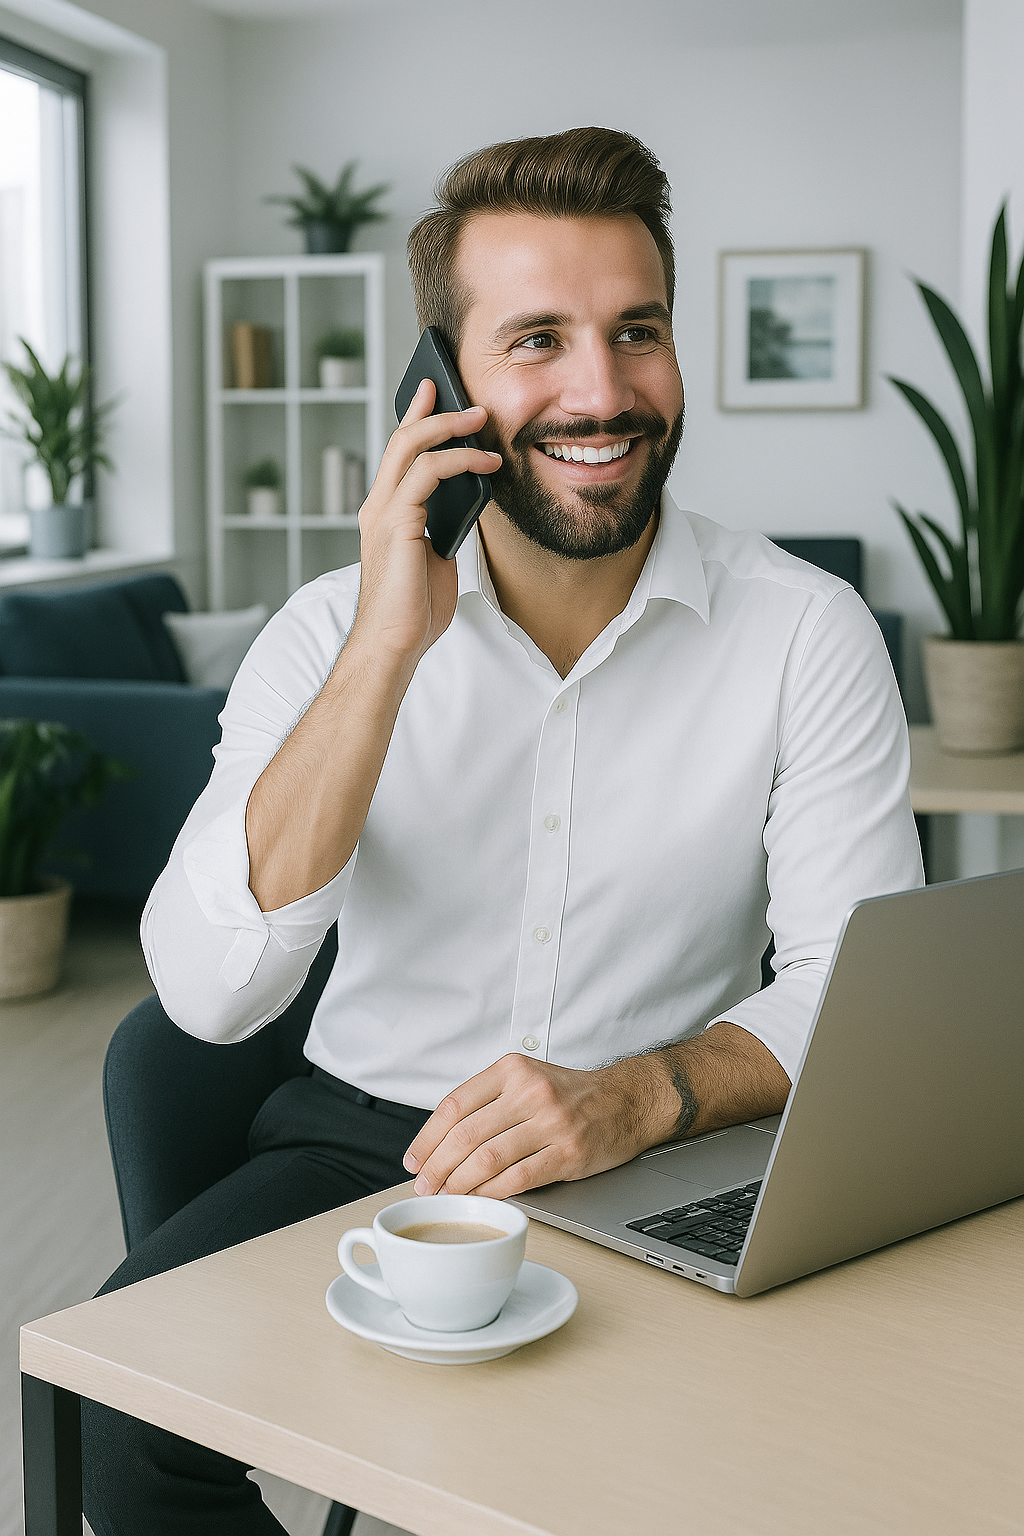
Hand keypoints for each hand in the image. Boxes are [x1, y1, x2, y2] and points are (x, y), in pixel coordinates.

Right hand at [351, 379, 500, 673]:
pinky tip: (485, 465)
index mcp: (386, 514)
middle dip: (433, 411)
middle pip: (401, 440)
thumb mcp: (436, 558)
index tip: (434, 394)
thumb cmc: (414, 610)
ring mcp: (383, 513)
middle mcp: (378, 507)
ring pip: (412, 447)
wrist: (395, 643)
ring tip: (482, 422)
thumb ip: (444, 527)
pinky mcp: (396, 523)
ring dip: (451, 429)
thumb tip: (468, 503)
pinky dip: (458, 461)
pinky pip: (426, 473)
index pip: (399, 454)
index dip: (416, 419)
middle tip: (467, 398)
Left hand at [402, 1052, 667, 1199]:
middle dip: (437, 1167)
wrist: (625, 1102)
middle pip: (466, 1134)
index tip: (414, 1160)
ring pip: (488, 1158)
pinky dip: (493, 1193)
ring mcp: (551, 1122)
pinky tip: (481, 1200)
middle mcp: (530, 1091)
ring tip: (448, 1196)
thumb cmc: (569, 1096)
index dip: (427, 1137)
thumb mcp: (526, 1079)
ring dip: (460, 1183)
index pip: (455, 1104)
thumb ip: (488, 1100)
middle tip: (425, 1186)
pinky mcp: (568, 1152)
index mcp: (512, 1069)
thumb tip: (439, 1142)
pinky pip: (519, 1178)